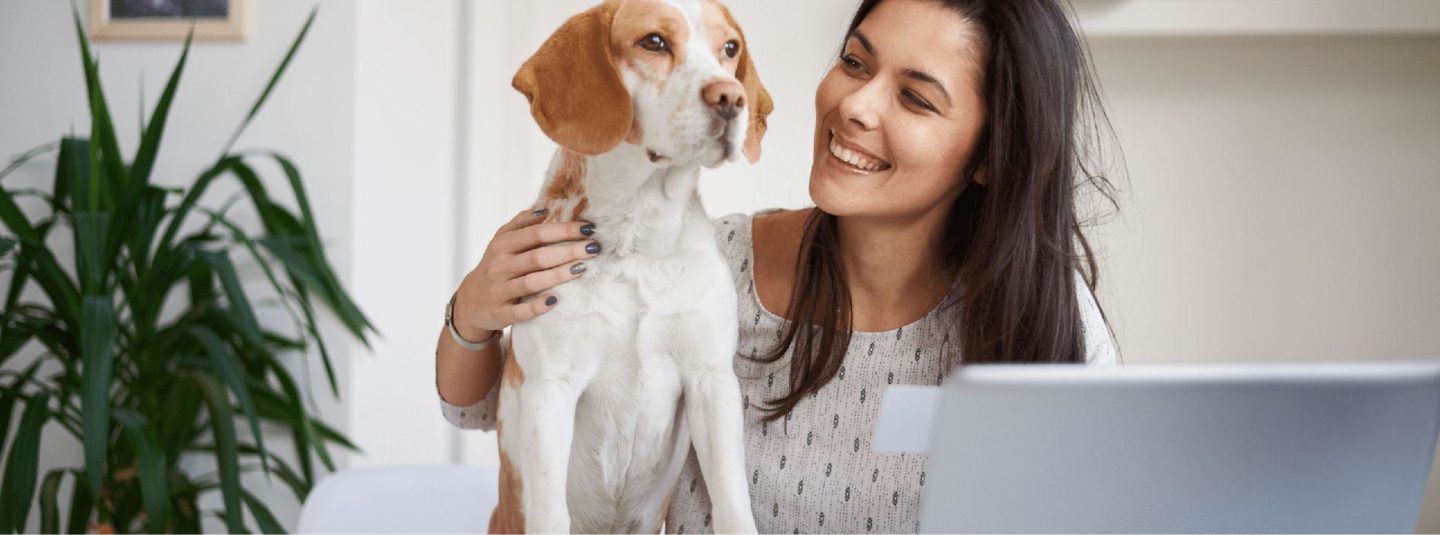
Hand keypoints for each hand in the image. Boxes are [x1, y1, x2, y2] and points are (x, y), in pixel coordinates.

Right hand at [452, 209, 600, 338]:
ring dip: (559, 275)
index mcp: (502, 245)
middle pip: (538, 257)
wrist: (471, 302)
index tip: (588, 229)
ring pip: (532, 282)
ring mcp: (499, 290)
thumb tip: (545, 210)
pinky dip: (539, 305)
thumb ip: (520, 223)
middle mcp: (499, 266)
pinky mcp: (501, 313)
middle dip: (568, 251)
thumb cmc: (495, 266)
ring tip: (582, 268)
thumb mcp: (501, 241)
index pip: (537, 234)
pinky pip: (522, 311)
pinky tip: (556, 300)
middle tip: (594, 249)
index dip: (564, 230)